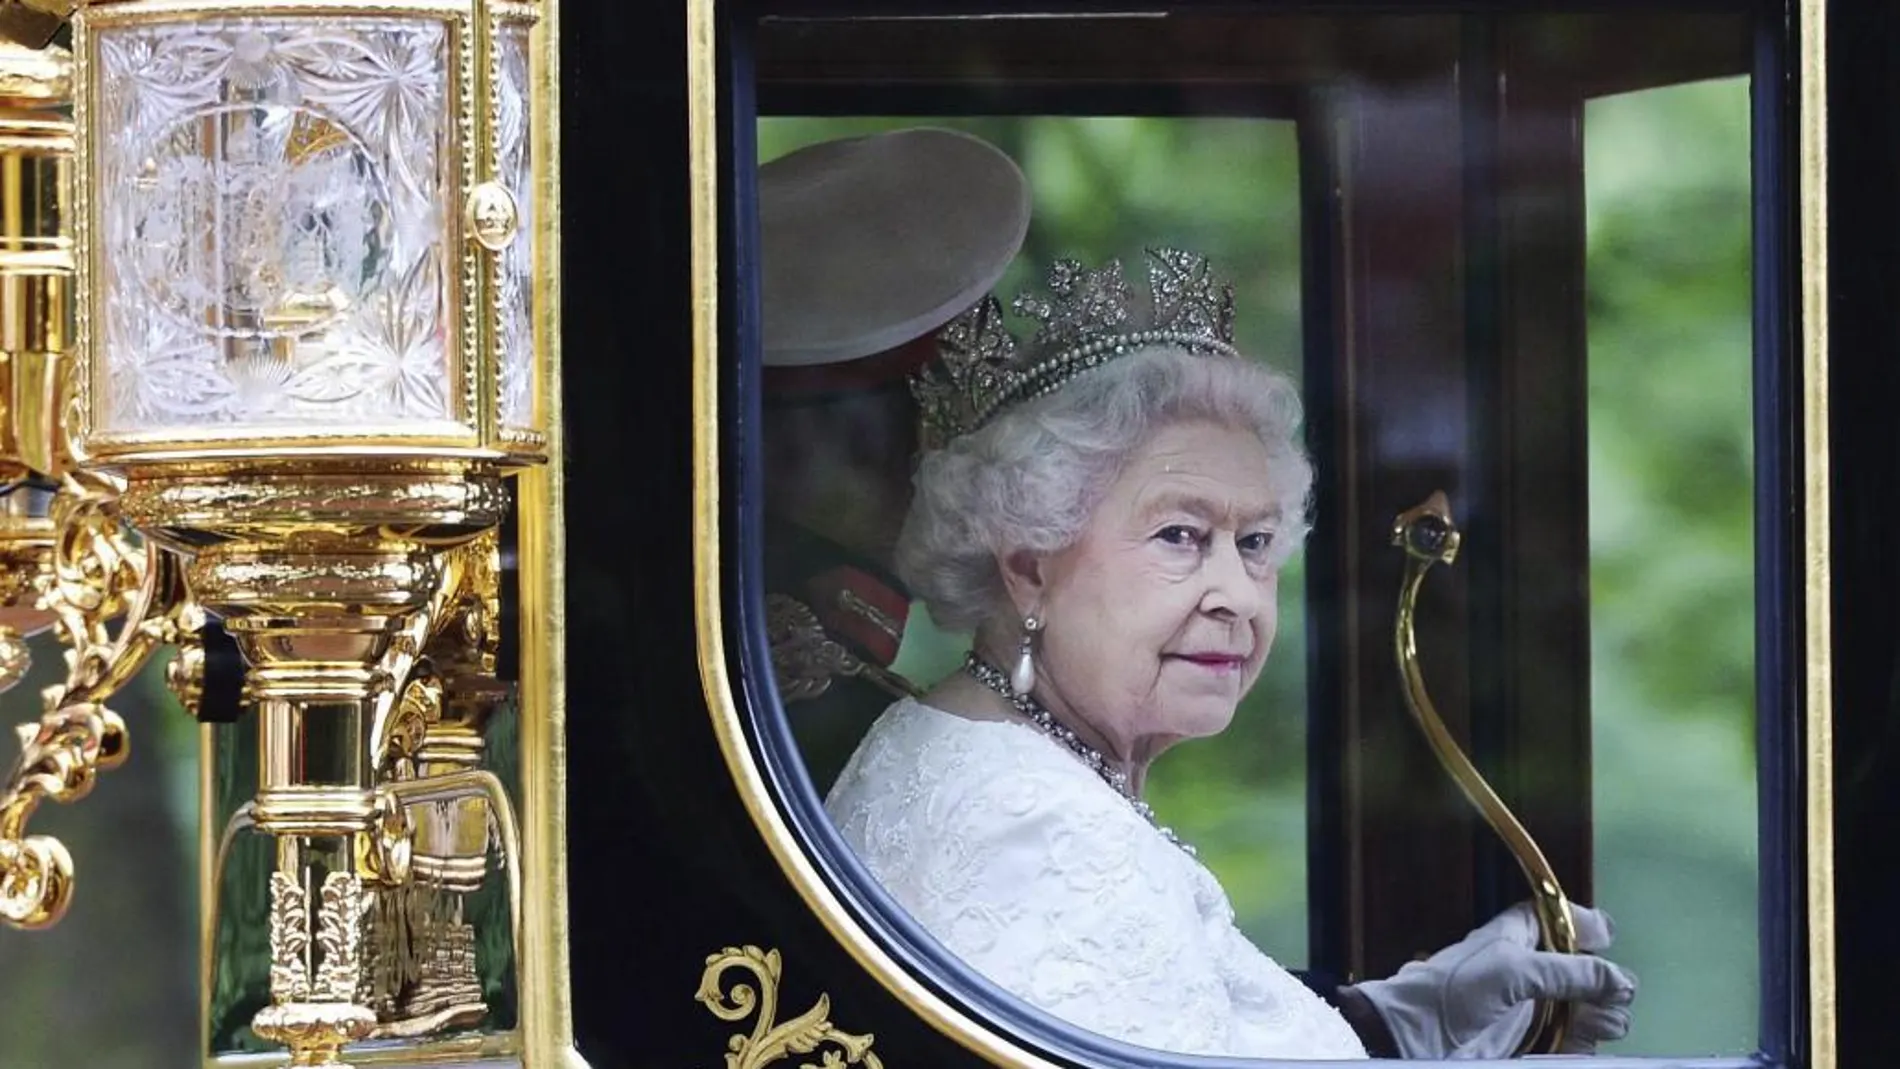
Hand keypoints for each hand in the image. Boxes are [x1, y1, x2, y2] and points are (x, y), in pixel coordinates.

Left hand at [1349, 902, 1637, 1058]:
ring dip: (1603, 1012)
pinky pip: (1573, 1038)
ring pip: (1583, 1005)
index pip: (1557, 916)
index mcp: (1517, 934)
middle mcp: (1528, 967)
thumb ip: (1567, 971)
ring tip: (1606, 1020)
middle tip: (1615, 992)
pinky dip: (1586, 1040)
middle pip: (1581, 967)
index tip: (1607, 935)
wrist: (1422, 1035)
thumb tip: (1618, 977)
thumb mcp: (1514, 969)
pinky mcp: (1532, 1038)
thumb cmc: (1458, 988)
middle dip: (1603, 978)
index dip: (1583, 922)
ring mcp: (1532, 1004)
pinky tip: (1591, 1039)